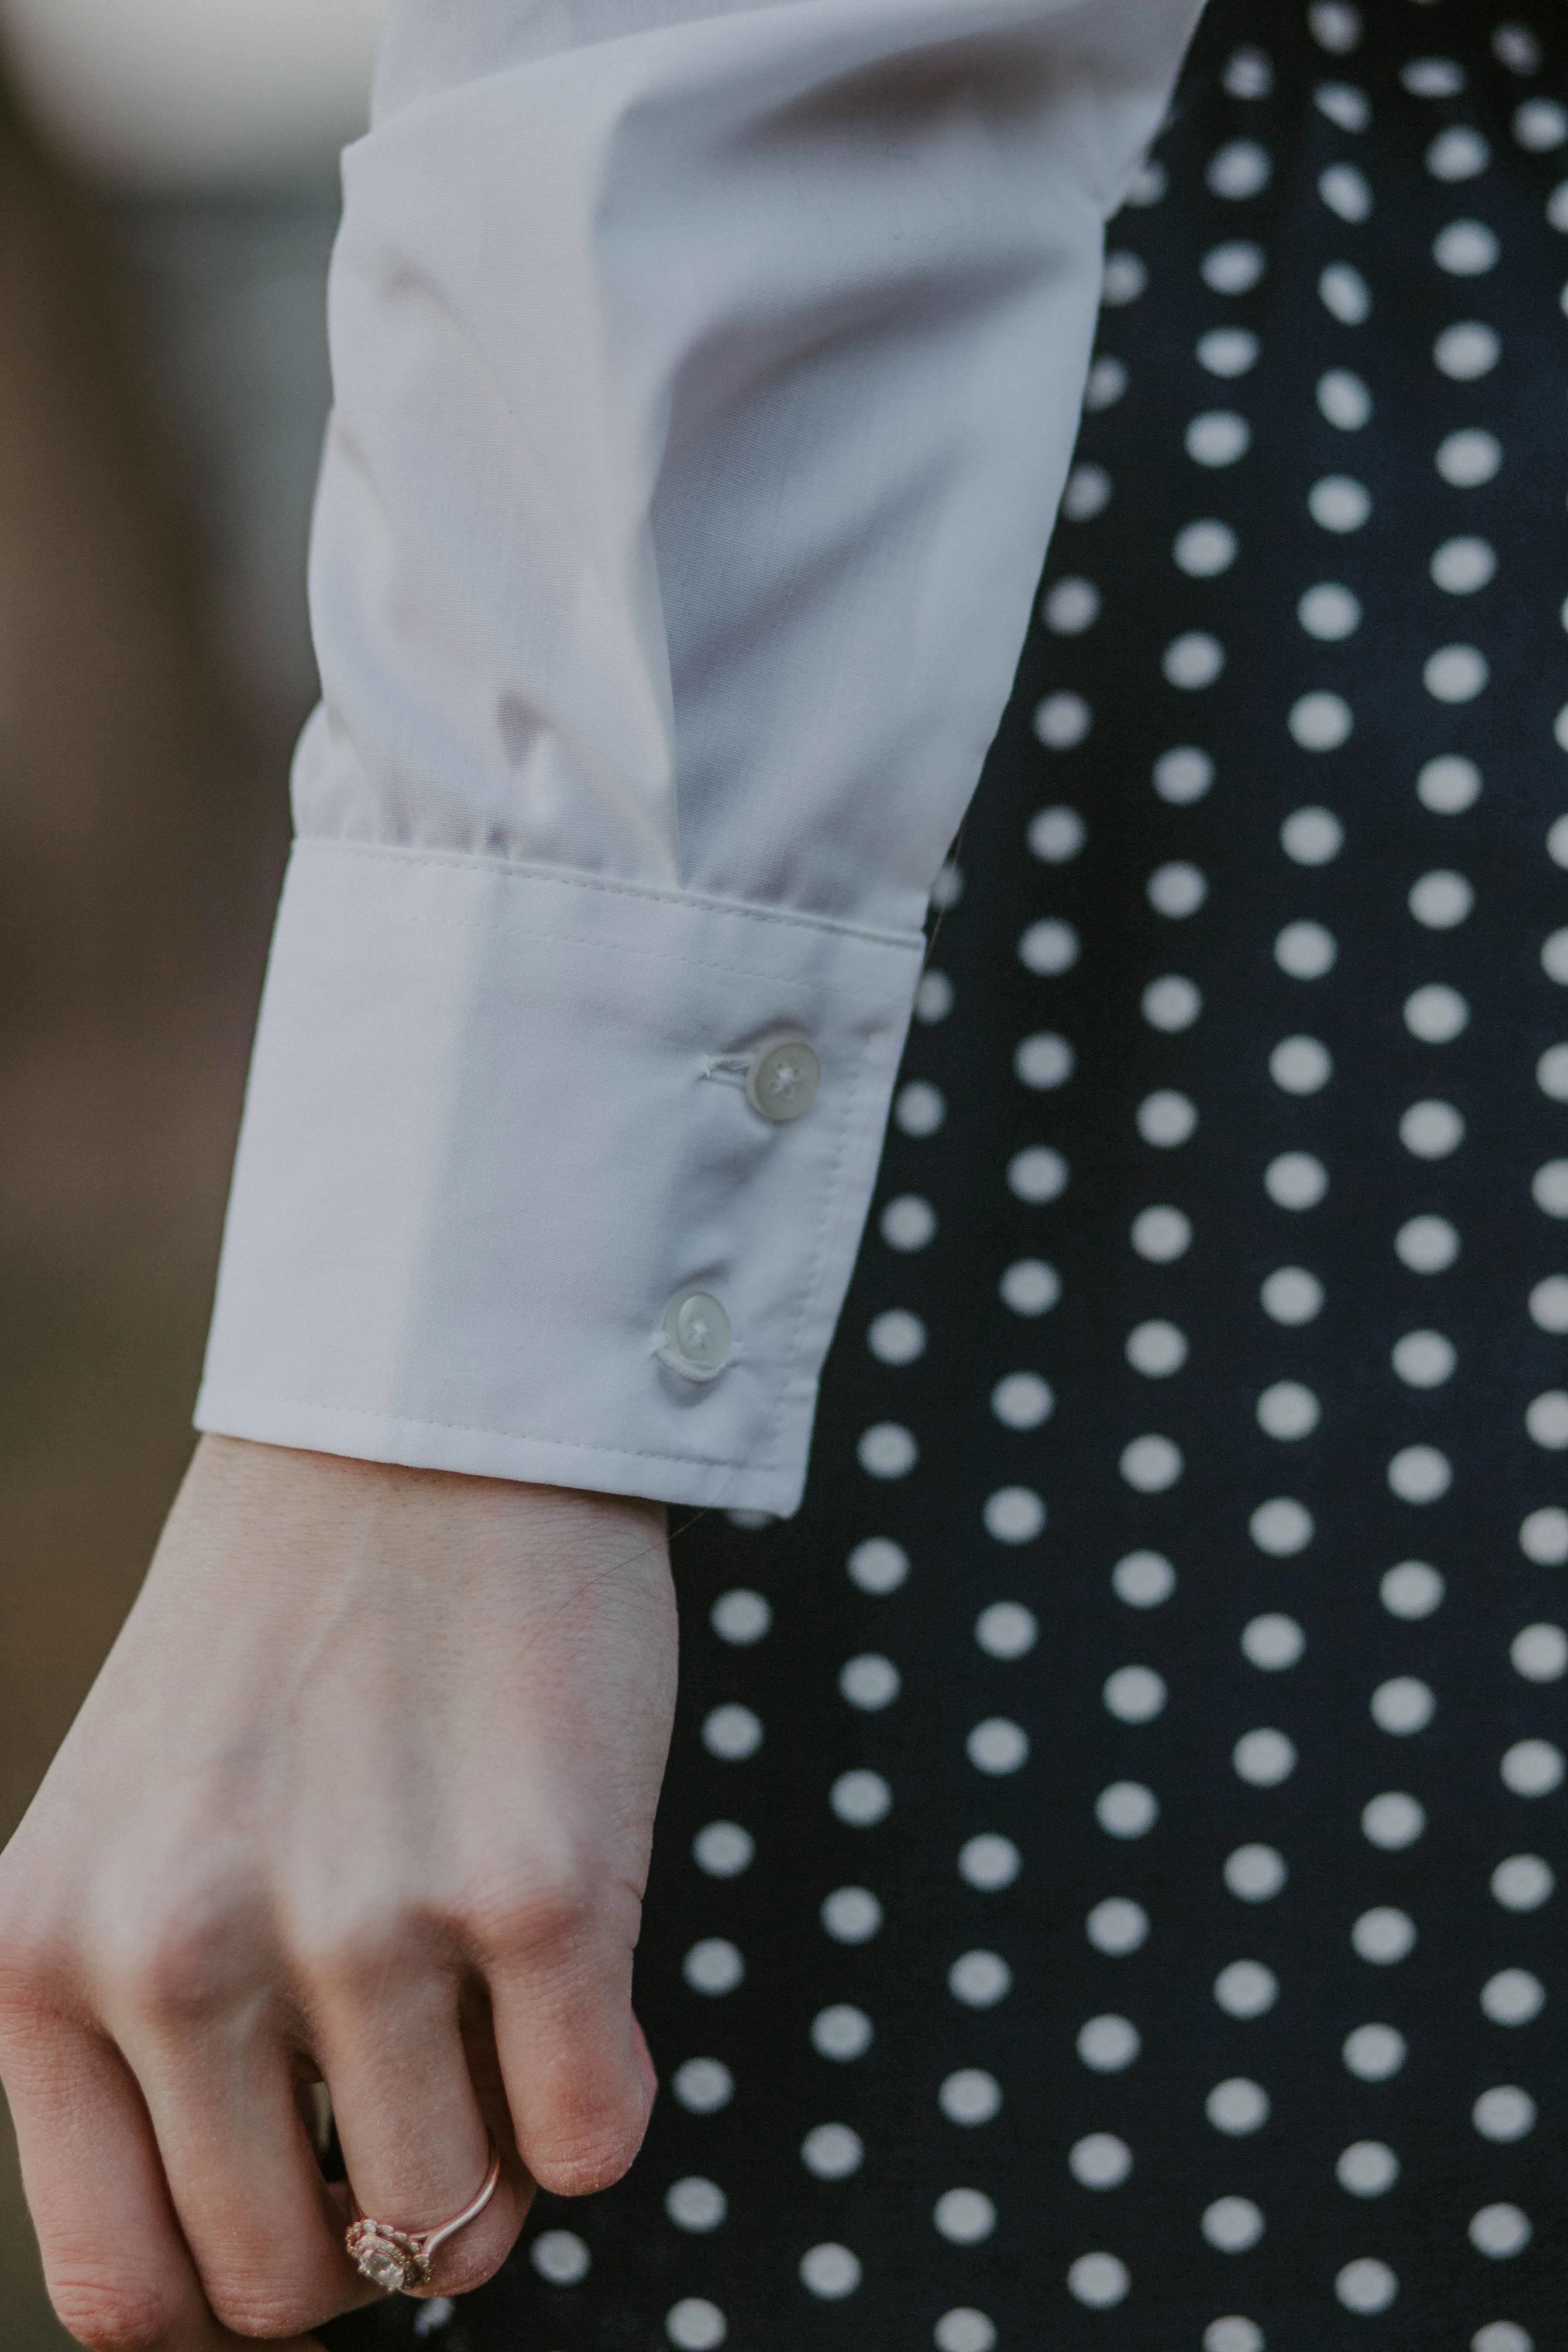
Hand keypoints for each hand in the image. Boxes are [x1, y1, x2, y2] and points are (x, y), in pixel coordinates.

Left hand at [0, 1436, 675, 2346]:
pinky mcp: (541, 1885)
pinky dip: (599, 2101)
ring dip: (494, 2175)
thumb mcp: (130, 1835)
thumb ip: (144, 2033)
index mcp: (43, 1952)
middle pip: (291, 2284)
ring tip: (502, 2043)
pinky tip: (579, 1991)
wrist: (420, 1434)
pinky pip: (591, 2135)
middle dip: (372, 2244)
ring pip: (453, 2224)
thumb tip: (273, 2254)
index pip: (123, 2291)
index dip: (234, 2295)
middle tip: (421, 2133)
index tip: (304, 2221)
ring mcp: (366, 1922)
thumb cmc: (287, 1641)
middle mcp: (180, 1953)